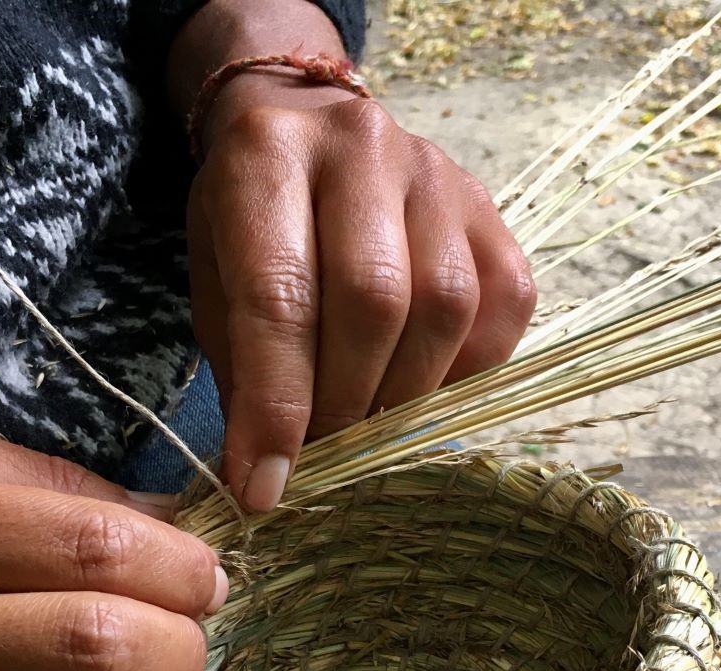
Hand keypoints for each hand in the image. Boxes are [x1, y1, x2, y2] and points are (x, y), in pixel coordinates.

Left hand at [174, 4, 535, 511]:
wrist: (306, 132)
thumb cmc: (250, 224)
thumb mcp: (216, 284)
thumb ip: (244, 369)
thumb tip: (268, 476)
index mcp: (268, 157)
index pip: (281, 298)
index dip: (276, 407)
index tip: (264, 487)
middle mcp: (361, 147)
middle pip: (374, 301)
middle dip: (346, 404)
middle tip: (322, 452)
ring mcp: (437, 173)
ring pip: (446, 307)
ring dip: (405, 395)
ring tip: (367, 422)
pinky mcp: (489, 209)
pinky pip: (503, 306)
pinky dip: (466, 371)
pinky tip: (423, 384)